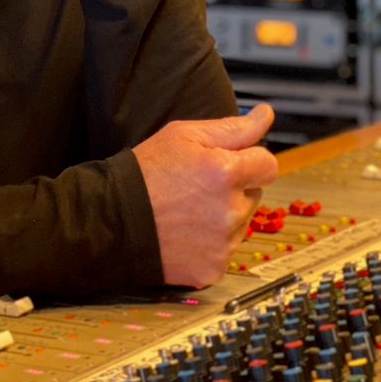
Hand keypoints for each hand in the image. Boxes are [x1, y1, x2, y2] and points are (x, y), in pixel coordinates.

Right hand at [133, 105, 277, 287]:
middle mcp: (230, 210)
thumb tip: (264, 114)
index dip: (249, 159)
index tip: (228, 162)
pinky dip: (211, 241)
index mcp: (225, 172)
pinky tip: (186, 231)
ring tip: (188, 209)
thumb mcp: (183, 135)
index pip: (268, 164)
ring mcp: (223, 242)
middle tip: (197, 185)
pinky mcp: (214, 267)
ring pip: (242, 222)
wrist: (112, 220)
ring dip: (224, 214)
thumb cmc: (145, 173)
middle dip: (235, 187)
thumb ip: (232, 127)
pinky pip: (226, 249)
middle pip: (255, 193)